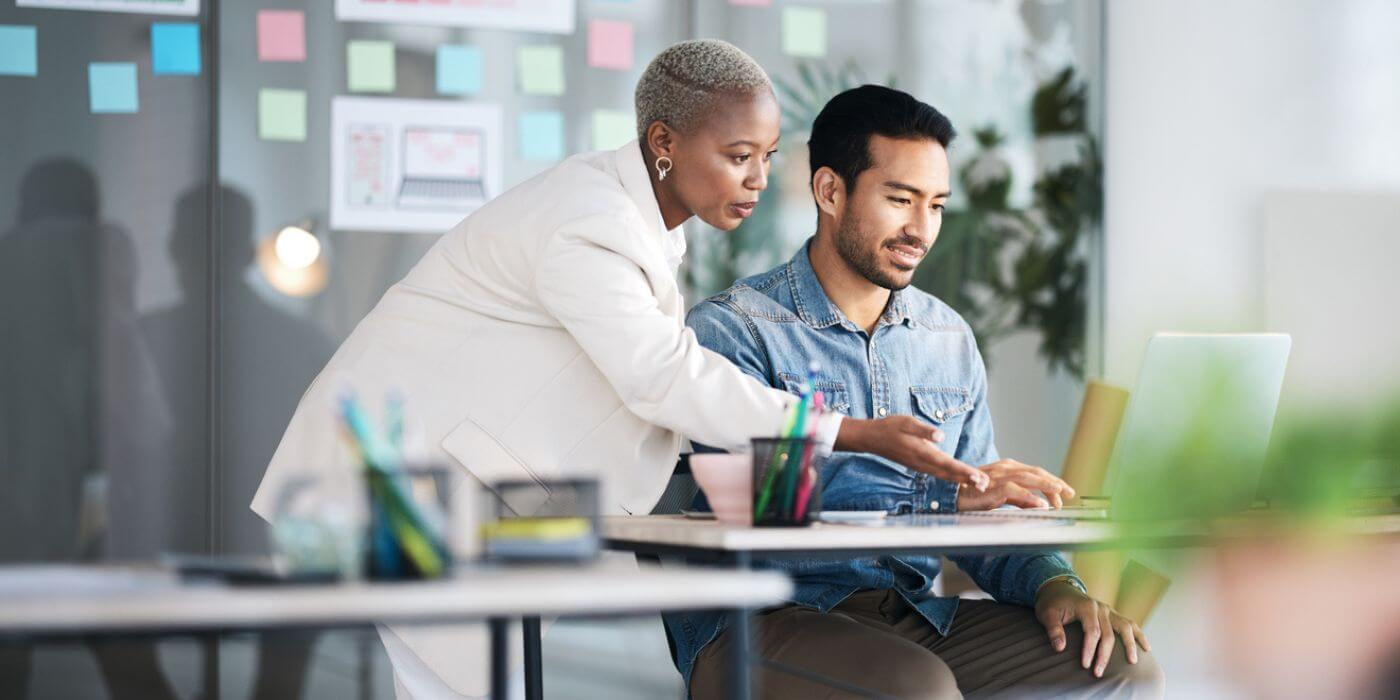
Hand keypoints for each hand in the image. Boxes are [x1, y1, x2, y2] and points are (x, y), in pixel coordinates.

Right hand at [836, 416, 989, 490]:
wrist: (871, 438)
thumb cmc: (890, 427)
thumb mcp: (906, 422)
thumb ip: (924, 429)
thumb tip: (940, 436)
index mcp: (921, 452)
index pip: (947, 463)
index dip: (963, 471)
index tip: (978, 477)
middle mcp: (922, 462)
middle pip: (949, 473)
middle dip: (967, 479)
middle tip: (985, 485)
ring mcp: (920, 466)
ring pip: (944, 475)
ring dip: (961, 480)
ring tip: (978, 484)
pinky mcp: (919, 465)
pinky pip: (939, 473)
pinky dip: (952, 477)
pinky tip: (960, 478)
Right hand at [956, 459, 1075, 510]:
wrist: (951, 495)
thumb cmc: (973, 495)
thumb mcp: (1002, 495)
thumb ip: (1020, 499)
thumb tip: (1040, 504)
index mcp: (1008, 468)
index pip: (1036, 472)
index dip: (1052, 481)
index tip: (1064, 492)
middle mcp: (1006, 468)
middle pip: (1036, 472)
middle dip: (1055, 482)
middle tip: (1069, 493)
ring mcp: (999, 476)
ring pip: (1029, 478)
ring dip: (1047, 486)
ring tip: (1060, 493)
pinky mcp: (993, 487)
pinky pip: (1015, 491)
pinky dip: (1030, 498)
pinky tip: (1041, 505)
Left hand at [1034, 579, 1150, 676]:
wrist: (1058, 589)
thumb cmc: (1052, 603)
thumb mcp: (1047, 613)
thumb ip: (1053, 629)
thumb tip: (1060, 648)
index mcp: (1086, 607)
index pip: (1092, 631)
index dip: (1089, 649)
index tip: (1085, 665)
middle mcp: (1100, 608)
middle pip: (1109, 634)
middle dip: (1104, 655)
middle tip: (1098, 673)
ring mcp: (1109, 610)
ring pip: (1125, 627)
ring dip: (1130, 645)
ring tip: (1132, 661)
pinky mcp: (1112, 614)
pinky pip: (1129, 624)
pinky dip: (1139, 635)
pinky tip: (1146, 648)